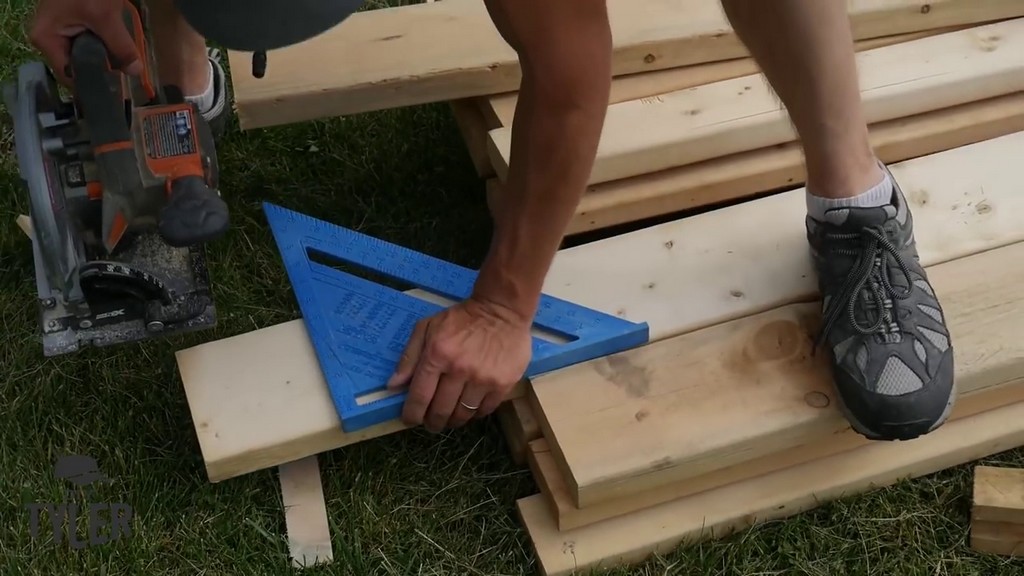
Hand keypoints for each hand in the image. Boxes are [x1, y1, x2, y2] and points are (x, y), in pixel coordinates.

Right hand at [28, 0, 141, 83]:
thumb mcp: (106, 17)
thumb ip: (120, 47)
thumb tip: (135, 72)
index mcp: (46, 39)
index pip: (68, 75)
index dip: (92, 85)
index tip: (115, 94)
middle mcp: (49, 38)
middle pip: (77, 67)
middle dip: (102, 72)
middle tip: (126, 82)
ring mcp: (61, 31)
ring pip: (86, 56)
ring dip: (106, 59)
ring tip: (127, 67)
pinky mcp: (74, 25)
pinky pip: (90, 44)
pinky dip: (106, 47)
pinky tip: (122, 54)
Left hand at [387, 296, 532, 431]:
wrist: (503, 309)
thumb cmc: (461, 318)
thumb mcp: (428, 327)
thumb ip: (409, 356)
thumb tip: (393, 386)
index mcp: (437, 354)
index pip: (420, 396)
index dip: (412, 414)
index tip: (410, 420)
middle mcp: (460, 369)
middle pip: (441, 411)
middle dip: (432, 422)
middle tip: (432, 423)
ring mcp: (483, 378)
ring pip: (463, 414)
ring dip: (454, 420)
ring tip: (451, 416)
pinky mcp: (503, 383)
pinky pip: (485, 410)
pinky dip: (475, 413)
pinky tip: (470, 407)